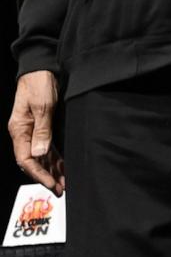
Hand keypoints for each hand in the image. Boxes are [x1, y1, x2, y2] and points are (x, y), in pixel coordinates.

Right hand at [8, 71, 63, 194]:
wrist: (41, 67)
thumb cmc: (40, 83)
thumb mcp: (43, 106)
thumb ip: (42, 129)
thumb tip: (39, 153)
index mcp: (19, 130)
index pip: (25, 159)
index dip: (38, 174)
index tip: (51, 184)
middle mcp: (24, 133)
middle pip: (33, 161)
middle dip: (46, 177)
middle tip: (61, 190)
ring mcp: (32, 130)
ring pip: (41, 156)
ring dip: (52, 170)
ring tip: (64, 183)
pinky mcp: (42, 126)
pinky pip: (47, 148)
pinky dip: (55, 158)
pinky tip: (63, 167)